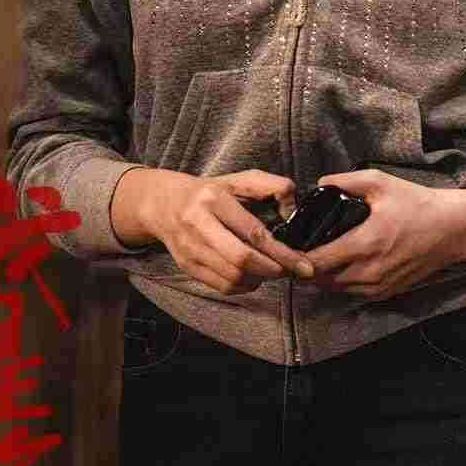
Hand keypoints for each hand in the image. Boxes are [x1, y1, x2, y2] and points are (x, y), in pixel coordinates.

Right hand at [113, 166, 316, 294]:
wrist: (161, 203)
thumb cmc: (209, 191)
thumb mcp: (239, 179)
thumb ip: (271, 186)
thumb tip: (293, 210)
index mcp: (214, 199)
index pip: (253, 233)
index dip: (282, 252)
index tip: (303, 264)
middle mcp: (198, 224)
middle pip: (241, 259)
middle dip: (272, 270)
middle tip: (290, 270)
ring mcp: (190, 248)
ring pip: (232, 277)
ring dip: (259, 279)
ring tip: (271, 269)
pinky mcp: (187, 266)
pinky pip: (221, 286)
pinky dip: (243, 286)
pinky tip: (252, 275)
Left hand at [304, 169, 465, 300]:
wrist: (452, 230)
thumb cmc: (416, 204)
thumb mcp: (381, 182)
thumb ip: (345, 181)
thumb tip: (318, 184)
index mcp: (364, 245)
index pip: (314, 263)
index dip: (295, 256)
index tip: (287, 244)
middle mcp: (368, 273)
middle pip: (318, 280)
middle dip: (303, 266)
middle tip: (297, 247)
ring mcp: (377, 288)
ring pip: (333, 289)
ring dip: (320, 275)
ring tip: (315, 254)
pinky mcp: (384, 294)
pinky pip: (350, 292)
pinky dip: (339, 281)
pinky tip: (339, 263)